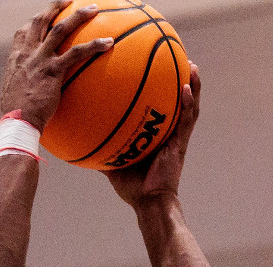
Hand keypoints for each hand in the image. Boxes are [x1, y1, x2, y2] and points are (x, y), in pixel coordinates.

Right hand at [1, 2, 111, 130]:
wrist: (17, 123)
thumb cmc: (17, 118)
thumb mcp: (14, 97)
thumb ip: (25, 90)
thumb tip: (32, 98)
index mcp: (16, 59)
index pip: (23, 33)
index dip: (35, 23)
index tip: (45, 17)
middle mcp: (27, 54)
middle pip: (41, 21)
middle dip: (55, 7)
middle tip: (69, 0)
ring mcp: (40, 60)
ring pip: (60, 29)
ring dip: (78, 15)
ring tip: (93, 8)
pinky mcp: (53, 71)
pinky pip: (77, 53)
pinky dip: (94, 45)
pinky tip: (109, 42)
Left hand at [107, 65, 199, 206]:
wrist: (148, 201)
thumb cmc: (132, 187)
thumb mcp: (112, 161)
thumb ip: (100, 146)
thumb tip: (79, 136)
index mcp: (157, 134)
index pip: (161, 107)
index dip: (162, 89)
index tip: (157, 69)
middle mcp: (170, 133)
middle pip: (179, 102)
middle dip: (181, 80)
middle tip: (180, 58)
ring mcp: (177, 138)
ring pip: (190, 107)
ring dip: (193, 86)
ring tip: (192, 66)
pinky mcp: (181, 144)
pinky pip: (187, 120)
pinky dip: (189, 103)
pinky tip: (187, 87)